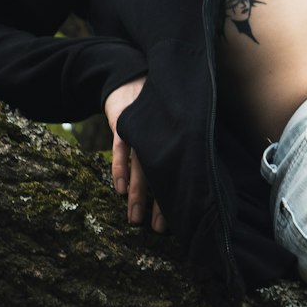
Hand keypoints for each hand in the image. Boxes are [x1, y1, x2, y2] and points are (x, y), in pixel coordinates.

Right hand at [103, 76, 165, 231]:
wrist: (131, 77)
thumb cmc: (152, 109)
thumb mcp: (166, 126)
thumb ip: (176, 147)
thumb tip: (188, 179)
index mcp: (176, 139)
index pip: (180, 172)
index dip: (178, 196)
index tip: (179, 222)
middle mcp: (163, 136)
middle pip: (163, 174)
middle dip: (160, 204)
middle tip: (158, 229)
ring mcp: (143, 131)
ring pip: (142, 167)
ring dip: (138, 194)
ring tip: (135, 218)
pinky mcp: (124, 124)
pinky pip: (122, 149)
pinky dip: (120, 168)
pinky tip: (118, 188)